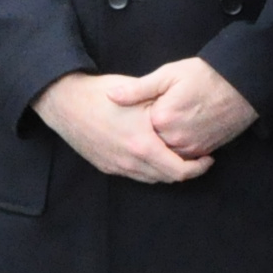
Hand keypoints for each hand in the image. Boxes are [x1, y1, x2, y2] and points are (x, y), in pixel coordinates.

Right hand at [36, 72, 213, 184]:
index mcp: (143, 146)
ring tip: (177, 156)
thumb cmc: (102, 94)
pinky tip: (153, 155)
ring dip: (166, 171)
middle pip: (167, 178)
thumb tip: (189, 117)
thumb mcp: (140, 95)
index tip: (208, 157)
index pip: (179, 171)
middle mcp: (130, 162)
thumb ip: (165, 110)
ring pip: (151, 179)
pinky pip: (134, 175)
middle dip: (186, 170)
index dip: (198, 168)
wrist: (64, 102)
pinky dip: (149, 170)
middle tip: (197, 158)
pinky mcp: (106, 166)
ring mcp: (116, 167)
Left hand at [138, 57, 256, 159]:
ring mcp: (191, 147)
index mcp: (161, 119)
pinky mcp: (204, 151)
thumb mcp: (168, 74)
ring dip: (159, 147)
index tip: (136, 112)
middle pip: (149, 145)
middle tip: (148, 122)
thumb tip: (111, 96)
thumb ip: (138, 89)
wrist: (242, 85)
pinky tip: (175, 136)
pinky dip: (176, 151)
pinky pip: (182, 158)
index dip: (134, 120)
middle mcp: (175, 138)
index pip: (136, 128)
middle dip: (145, 137)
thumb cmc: (205, 75)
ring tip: (161, 129)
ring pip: (165, 155)